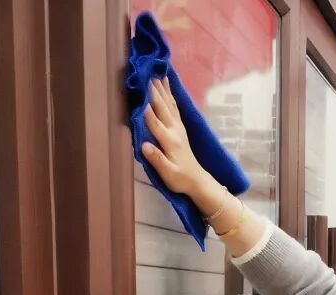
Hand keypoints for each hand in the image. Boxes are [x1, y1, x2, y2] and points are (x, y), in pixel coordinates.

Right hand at [141, 77, 209, 197]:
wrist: (197, 180)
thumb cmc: (179, 179)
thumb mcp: (167, 173)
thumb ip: (156, 159)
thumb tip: (144, 146)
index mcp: (169, 141)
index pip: (155, 122)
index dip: (146, 108)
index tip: (139, 92)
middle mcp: (175, 130)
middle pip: (162, 108)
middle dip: (154, 91)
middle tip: (146, 74)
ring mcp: (179, 127)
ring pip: (169, 104)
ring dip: (163, 89)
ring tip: (157, 73)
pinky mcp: (180, 127)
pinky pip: (174, 107)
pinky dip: (170, 94)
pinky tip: (167, 86)